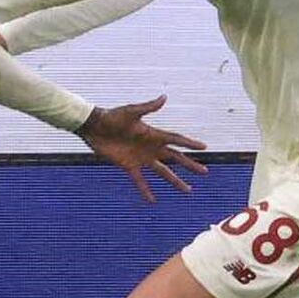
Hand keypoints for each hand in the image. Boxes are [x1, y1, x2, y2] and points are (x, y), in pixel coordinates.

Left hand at [76, 95, 207, 202]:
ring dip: (175, 181)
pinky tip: (152, 200)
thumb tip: (164, 97)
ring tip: (188, 190)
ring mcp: (141, 158)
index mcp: (153, 134)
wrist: (93, 127)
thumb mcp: (131, 111)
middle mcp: (150, 148)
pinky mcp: (128, 166)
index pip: (176, 140)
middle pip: (175, 158)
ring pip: (162, 172)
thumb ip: (148, 107)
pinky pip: (140, 181)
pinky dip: (145, 190)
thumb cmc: (112, 116)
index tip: (204, 147)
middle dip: (189, 165)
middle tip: (204, 172)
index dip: (189, 143)